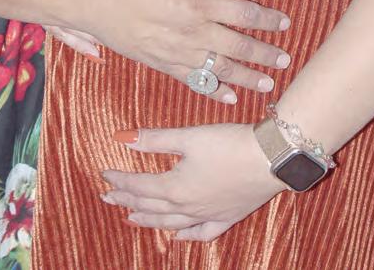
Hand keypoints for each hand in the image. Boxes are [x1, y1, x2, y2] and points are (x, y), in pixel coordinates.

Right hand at [84, 0, 290, 102]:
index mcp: (201, 1)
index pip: (245, 14)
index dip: (268, 20)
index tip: (284, 23)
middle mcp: (196, 31)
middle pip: (240, 46)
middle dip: (266, 54)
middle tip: (285, 59)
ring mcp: (180, 52)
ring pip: (222, 69)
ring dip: (248, 77)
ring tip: (268, 85)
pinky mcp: (163, 64)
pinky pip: (195, 82)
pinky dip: (214, 90)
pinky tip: (229, 97)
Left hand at [101, 123, 282, 240]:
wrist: (270, 158)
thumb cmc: (228, 143)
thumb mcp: (188, 136)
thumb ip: (154, 139)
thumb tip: (121, 138)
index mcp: (175, 187)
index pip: (139, 186)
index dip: (120, 180)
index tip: (104, 174)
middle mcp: (188, 207)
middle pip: (150, 206)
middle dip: (127, 201)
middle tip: (108, 198)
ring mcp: (208, 215)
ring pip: (171, 223)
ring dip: (149, 220)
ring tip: (131, 218)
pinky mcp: (227, 216)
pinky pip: (201, 233)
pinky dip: (186, 236)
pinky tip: (177, 237)